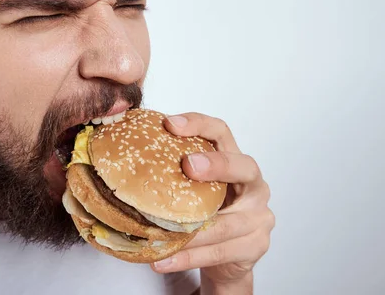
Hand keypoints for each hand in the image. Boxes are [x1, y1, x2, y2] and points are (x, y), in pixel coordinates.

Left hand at [151, 113, 274, 294]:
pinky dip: (189, 257)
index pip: (222, 133)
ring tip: (160, 233)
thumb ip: (175, 173)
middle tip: (188, 165)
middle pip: (243, 166)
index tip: (170, 124)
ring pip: (226, 223)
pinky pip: (219, 252)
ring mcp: (259, 217)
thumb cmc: (208, 214)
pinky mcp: (255, 247)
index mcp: (236, 162)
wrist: (229, 258)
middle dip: (217, 164)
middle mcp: (255, 186)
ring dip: (192, 230)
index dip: (199, 124)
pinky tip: (164, 260)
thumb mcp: (195, 189)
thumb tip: (125, 157)